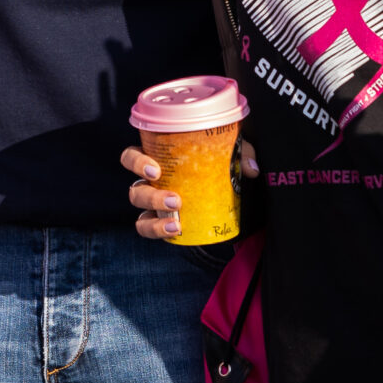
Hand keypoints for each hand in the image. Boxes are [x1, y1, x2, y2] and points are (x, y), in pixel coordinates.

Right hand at [121, 140, 258, 241]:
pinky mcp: (162, 220)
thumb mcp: (233, 153)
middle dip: (150, 196)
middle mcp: (150, 181)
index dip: (136, 162)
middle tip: (175, 200)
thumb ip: (242, 154)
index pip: (131, 157)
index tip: (155, 170)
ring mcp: (154, 204)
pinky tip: (176, 230)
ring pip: (139, 212)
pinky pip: (148, 228)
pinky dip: (158, 230)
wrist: (233, 192)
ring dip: (155, 216)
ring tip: (176, 220)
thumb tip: (250, 169)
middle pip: (135, 188)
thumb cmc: (222, 162)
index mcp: (158, 157)